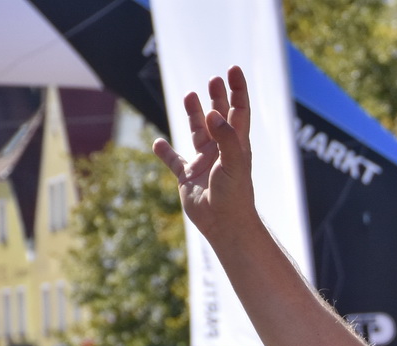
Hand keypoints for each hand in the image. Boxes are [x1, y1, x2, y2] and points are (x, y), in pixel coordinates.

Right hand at [153, 67, 256, 242]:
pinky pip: (174, 161)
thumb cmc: (235, 195)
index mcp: (236, 145)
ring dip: (194, 115)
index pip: (238, 112)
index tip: (233, 70)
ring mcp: (204, 164)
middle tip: (214, 79)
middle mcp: (221, 151)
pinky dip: (165, 152)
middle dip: (218, 98)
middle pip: (219, 118)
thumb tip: (213, 113)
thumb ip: (226, 138)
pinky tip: (158, 144)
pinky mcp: (188, 177)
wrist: (225, 225)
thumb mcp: (234, 163)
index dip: (237, 90)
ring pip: (197, 133)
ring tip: (189, 95)